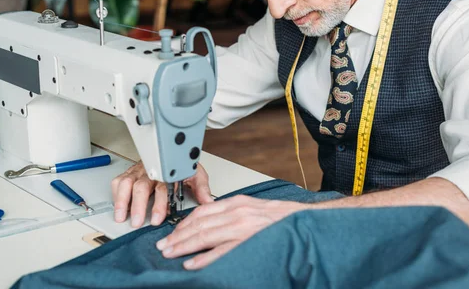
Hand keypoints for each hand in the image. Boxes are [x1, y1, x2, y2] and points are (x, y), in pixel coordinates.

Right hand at [111, 162, 212, 227]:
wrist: (173, 149)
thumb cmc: (181, 165)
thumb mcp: (195, 173)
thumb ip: (201, 188)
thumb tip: (208, 202)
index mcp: (167, 173)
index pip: (162, 189)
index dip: (159, 204)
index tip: (158, 219)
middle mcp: (151, 171)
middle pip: (141, 187)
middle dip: (138, 206)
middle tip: (137, 222)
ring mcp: (139, 171)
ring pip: (127, 183)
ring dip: (122, 200)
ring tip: (121, 217)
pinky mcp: (131, 172)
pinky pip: (119, 180)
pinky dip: (116, 193)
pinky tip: (117, 205)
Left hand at [155, 194, 307, 269]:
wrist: (305, 222)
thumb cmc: (281, 218)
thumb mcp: (253, 208)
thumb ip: (233, 213)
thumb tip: (211, 223)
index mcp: (237, 203)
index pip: (202, 212)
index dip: (184, 224)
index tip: (172, 233)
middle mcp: (237, 213)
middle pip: (199, 224)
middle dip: (178, 236)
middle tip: (163, 246)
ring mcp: (242, 228)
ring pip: (205, 236)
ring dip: (184, 246)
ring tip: (171, 254)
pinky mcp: (249, 242)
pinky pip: (222, 252)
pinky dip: (205, 259)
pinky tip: (192, 265)